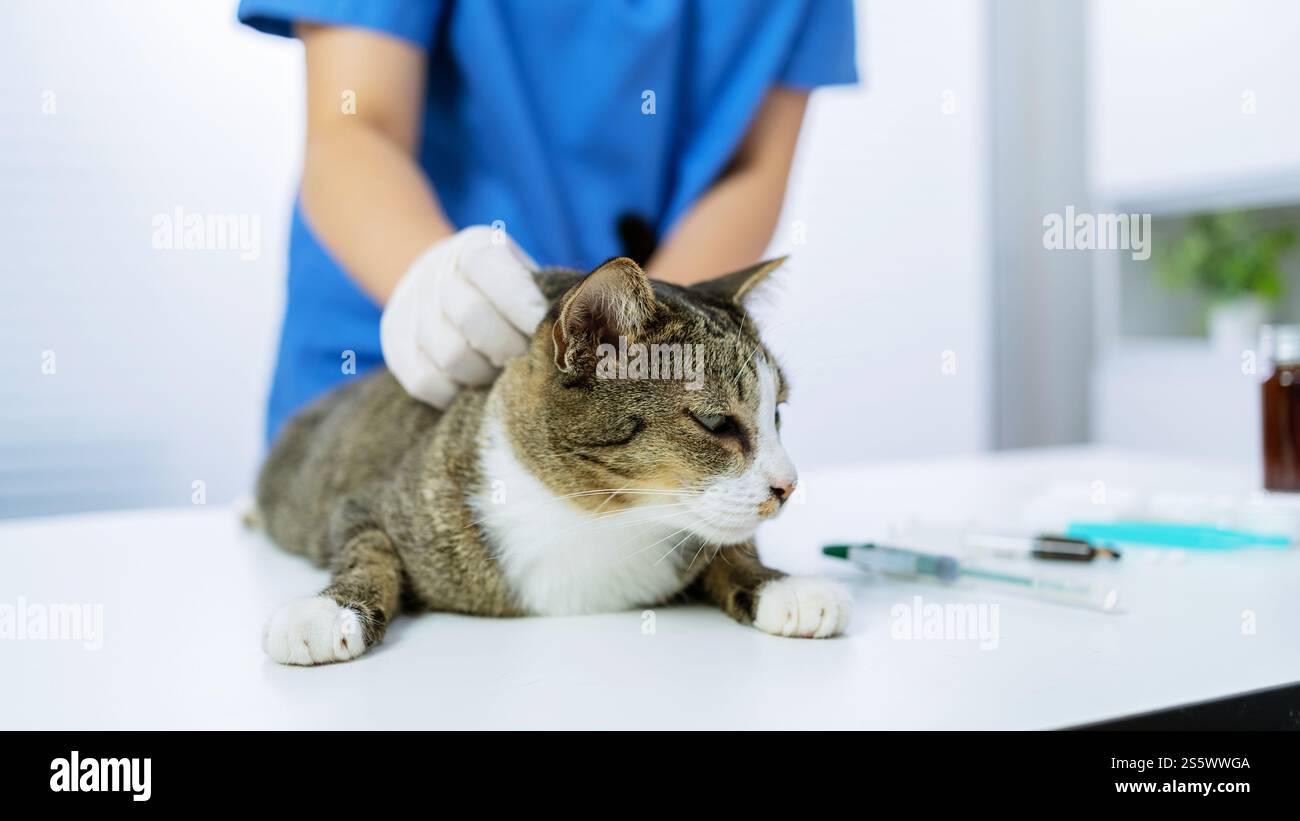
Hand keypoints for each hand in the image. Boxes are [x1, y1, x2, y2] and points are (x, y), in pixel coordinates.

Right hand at [380, 225, 546, 407]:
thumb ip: (547, 298)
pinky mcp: (395, 343)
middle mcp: (436, 271)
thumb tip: (578, 337)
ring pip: (449, 355)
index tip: (548, 334)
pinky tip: (474, 388)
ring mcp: (410, 307)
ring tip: (502, 375)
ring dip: (484, 375)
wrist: (440, 282)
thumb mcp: (526, 275)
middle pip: (470, 316)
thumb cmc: (506, 291)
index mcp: (475, 248)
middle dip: (509, 348)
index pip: (492, 270)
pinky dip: (454, 394)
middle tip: (528, 364)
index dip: (523, 305)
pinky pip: (424, 381)